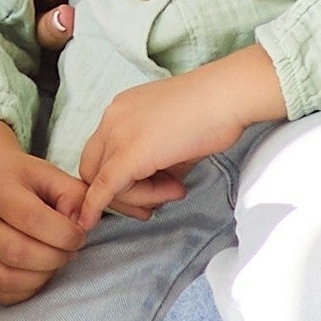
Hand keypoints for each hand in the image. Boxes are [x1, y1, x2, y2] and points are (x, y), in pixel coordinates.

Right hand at [0, 116, 91, 305]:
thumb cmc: (19, 181)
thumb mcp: (49, 174)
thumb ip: (74, 195)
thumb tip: (84, 225)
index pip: (33, 220)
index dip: (65, 234)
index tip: (79, 235)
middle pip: (18, 253)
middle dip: (56, 258)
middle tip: (69, 251)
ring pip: (8, 279)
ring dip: (43, 277)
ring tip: (54, 261)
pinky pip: (1, 294)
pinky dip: (27, 290)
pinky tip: (38, 272)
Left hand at [70, 47, 287, 222]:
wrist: (228, 97)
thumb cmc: (214, 114)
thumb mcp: (177, 142)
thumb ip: (160, 164)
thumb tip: (159, 189)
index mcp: (122, 110)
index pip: (101, 153)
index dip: (113, 181)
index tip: (139, 196)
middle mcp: (112, 118)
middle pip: (93, 169)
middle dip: (118, 196)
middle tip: (151, 208)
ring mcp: (117, 134)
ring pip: (104, 183)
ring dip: (140, 197)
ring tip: (176, 189)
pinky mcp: (129, 154)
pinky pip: (105, 187)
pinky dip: (96, 207)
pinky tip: (92, 222)